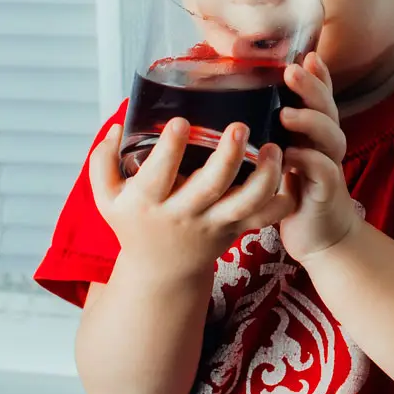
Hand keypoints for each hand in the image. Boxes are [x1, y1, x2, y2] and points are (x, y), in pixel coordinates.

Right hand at [90, 119, 294, 280]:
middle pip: (210, 187)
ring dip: (264, 176)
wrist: (161, 272)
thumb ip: (103, 161)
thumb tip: (117, 125)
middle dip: (227, 156)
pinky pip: (265, 217)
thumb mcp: (106, 197)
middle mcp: (183, 214)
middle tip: (240, 126)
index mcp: (148, 202)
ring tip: (274, 147)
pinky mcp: (236, 229)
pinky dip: (282, 200)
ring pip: (246, 203)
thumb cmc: (134, 224)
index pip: (157, 175)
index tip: (180, 122)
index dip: (169, 149)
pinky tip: (291, 172)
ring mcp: (214, 223)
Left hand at [277, 53, 357, 262]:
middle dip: (312, 87)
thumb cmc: (290, 188)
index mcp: (313, 130)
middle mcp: (325, 143)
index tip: (306, 53)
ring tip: (286, 115)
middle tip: (292, 71)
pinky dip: (310, 161)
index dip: (317, 74)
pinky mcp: (327, 192)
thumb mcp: (278, 152)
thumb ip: (267, 126)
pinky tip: (291, 156)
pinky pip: (323, 171)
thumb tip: (228, 97)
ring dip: (310, 122)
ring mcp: (330, 165)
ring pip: (330, 136)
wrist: (317, 234)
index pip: (320, 94)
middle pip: (327, 107)